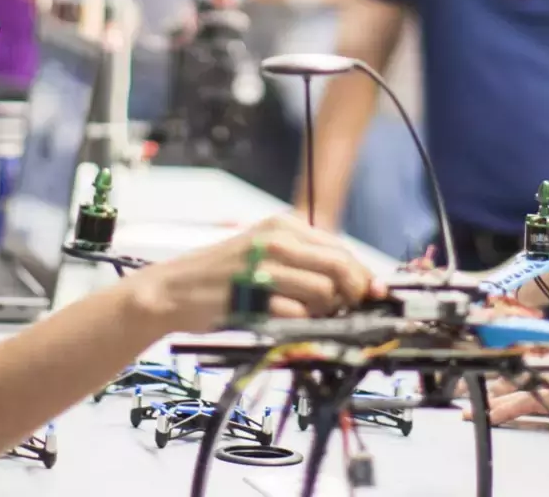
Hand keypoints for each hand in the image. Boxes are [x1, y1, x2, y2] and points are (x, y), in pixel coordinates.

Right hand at [125, 214, 380, 332]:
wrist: (174, 288)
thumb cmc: (223, 275)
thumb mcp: (266, 253)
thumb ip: (306, 262)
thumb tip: (355, 282)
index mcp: (284, 226)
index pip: (343, 249)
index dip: (364, 276)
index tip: (373, 295)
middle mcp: (278, 239)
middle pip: (342, 268)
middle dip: (353, 293)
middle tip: (347, 310)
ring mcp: (265, 264)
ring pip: (325, 292)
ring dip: (324, 311)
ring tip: (304, 315)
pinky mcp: (254, 292)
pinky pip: (298, 312)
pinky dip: (299, 322)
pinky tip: (284, 320)